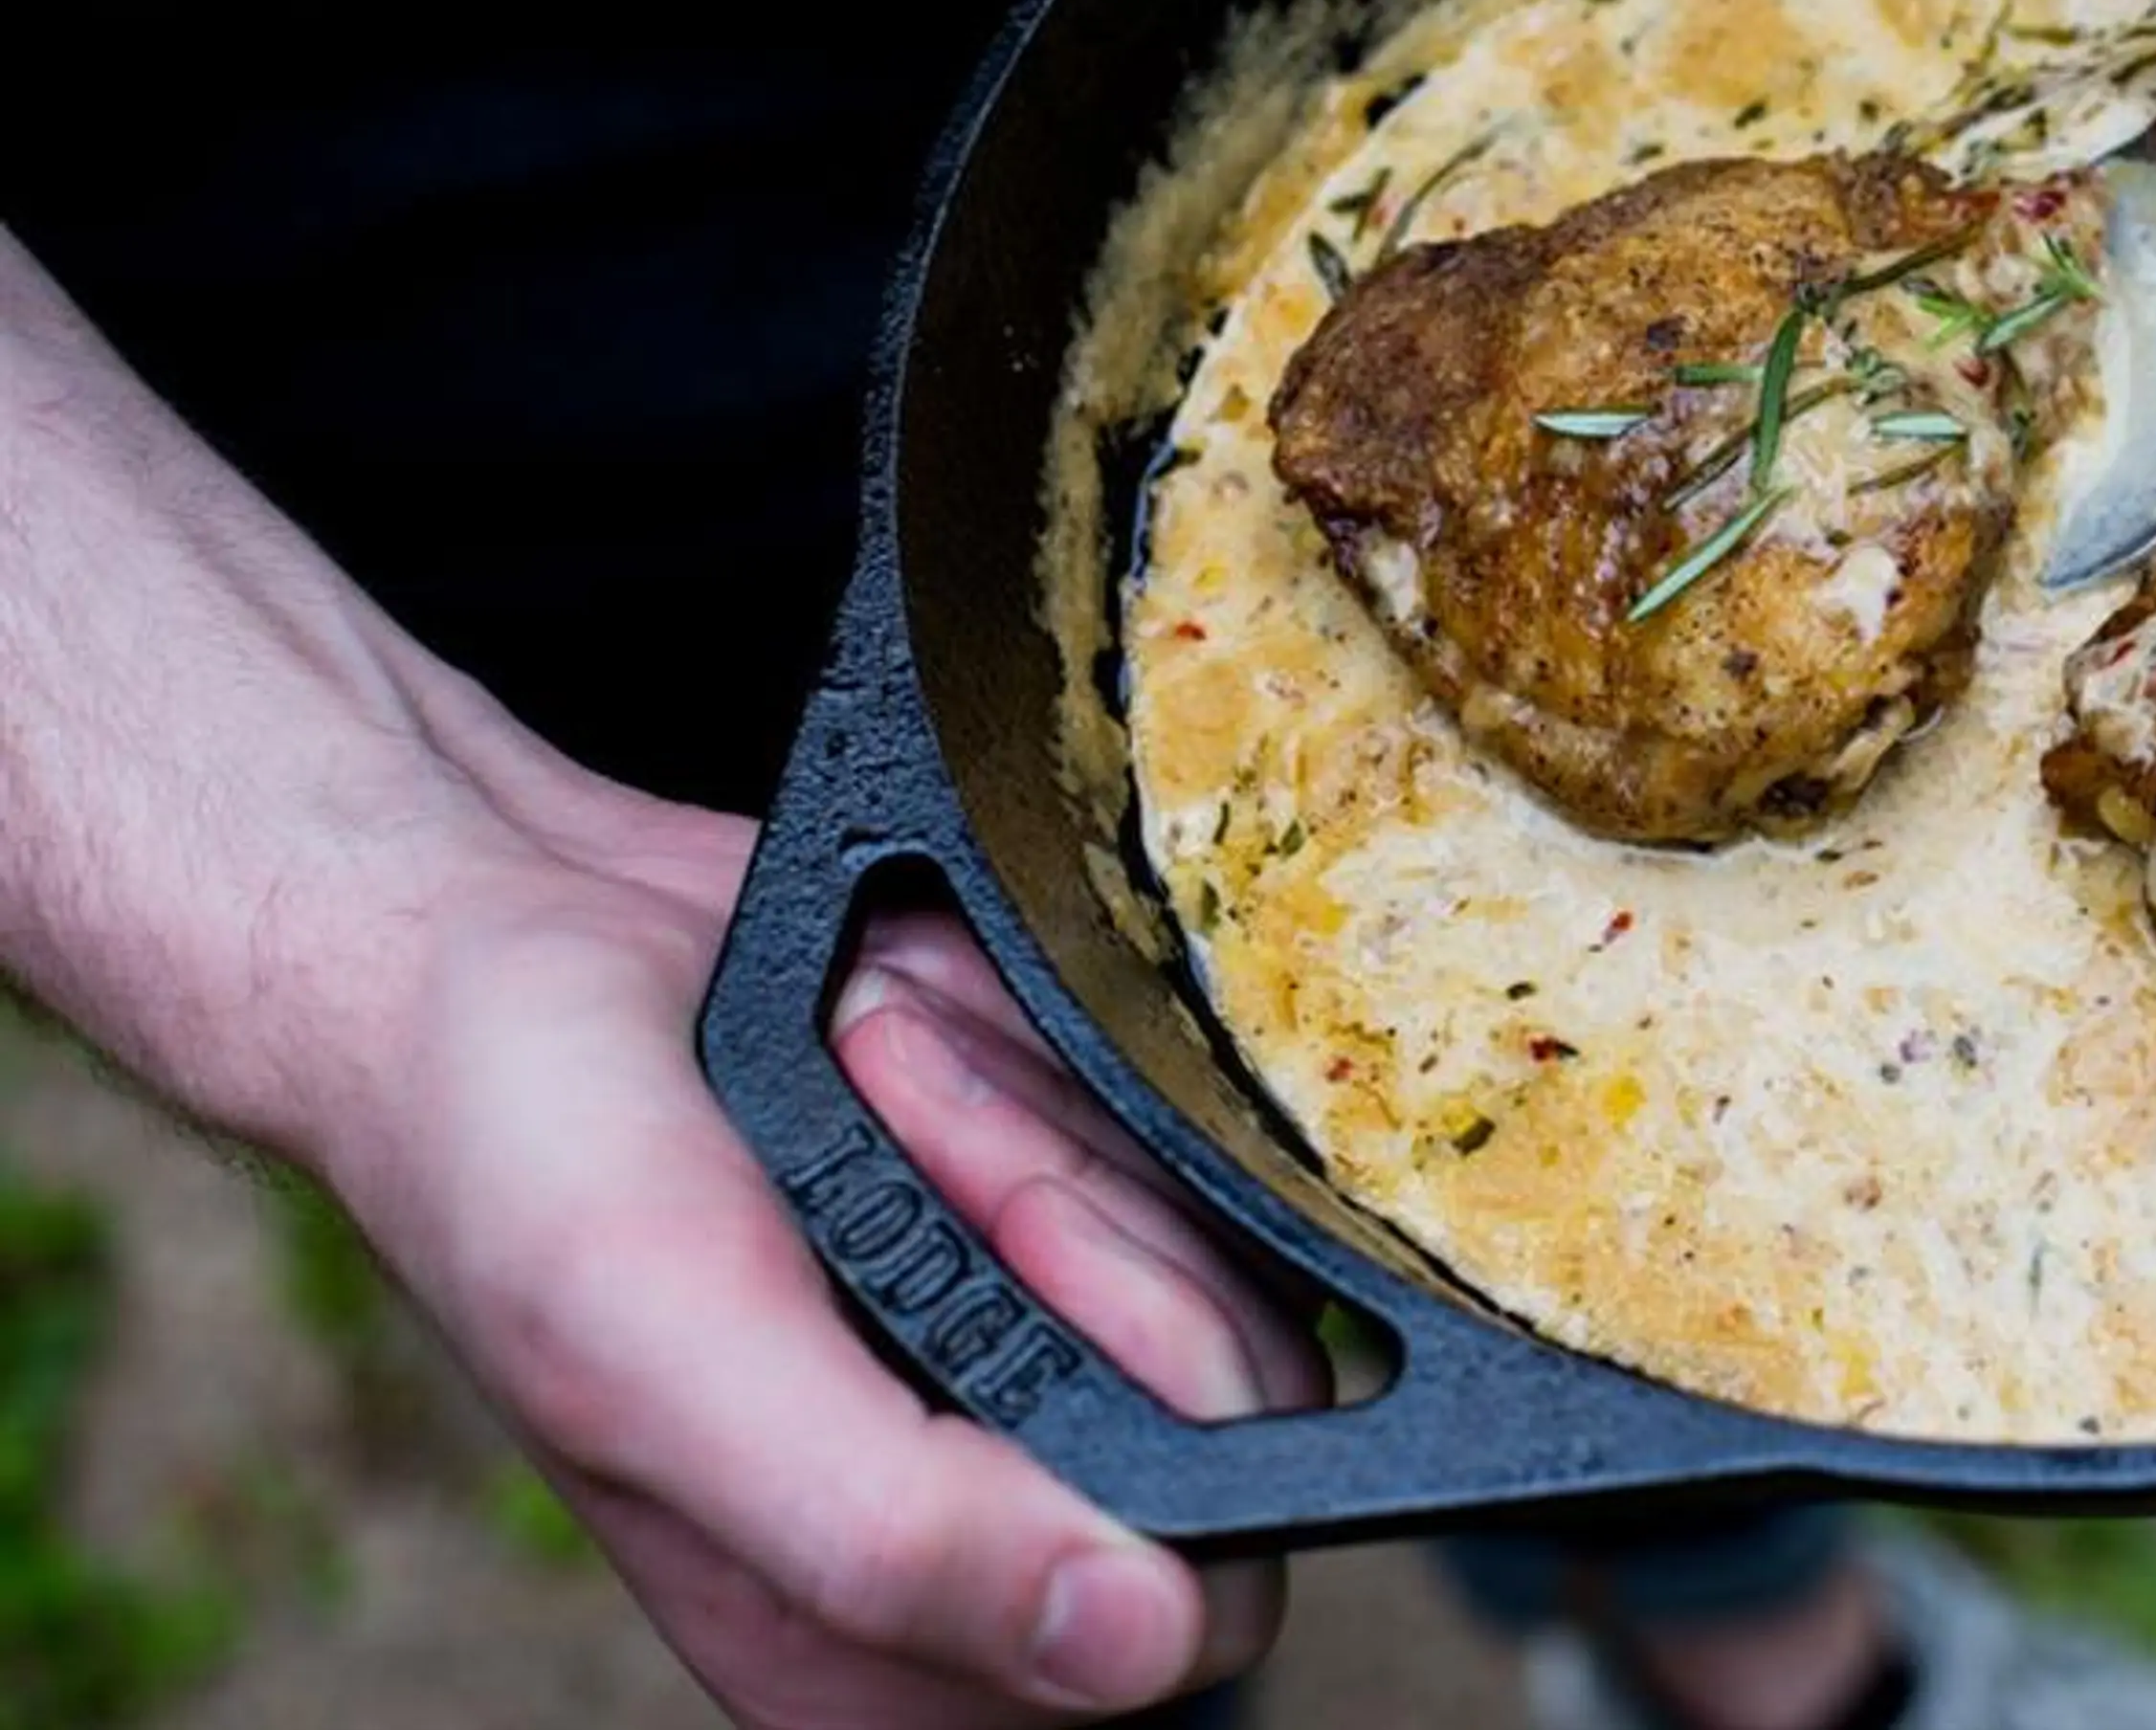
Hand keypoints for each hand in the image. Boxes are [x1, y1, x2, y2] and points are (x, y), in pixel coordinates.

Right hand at [311, 761, 1326, 1729]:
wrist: (493, 940)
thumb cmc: (523, 1153)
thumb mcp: (667, 1355)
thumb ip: (889, 1535)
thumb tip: (1127, 1641)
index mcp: (874, 1645)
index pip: (1188, 1599)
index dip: (1130, 1364)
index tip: (982, 1201)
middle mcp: (973, 1530)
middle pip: (1232, 1405)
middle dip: (1064, 1193)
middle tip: (885, 1082)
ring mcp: (1025, 1371)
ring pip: (1217, 1252)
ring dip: (1037, 1103)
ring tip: (869, 1047)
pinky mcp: (1053, 1234)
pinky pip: (1174, 1147)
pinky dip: (1047, 1053)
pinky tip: (907, 1021)